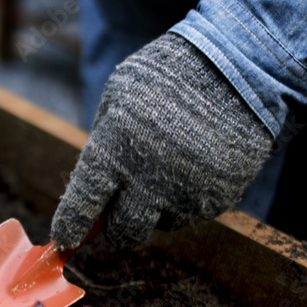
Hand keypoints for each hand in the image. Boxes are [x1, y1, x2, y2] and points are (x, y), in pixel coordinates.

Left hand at [51, 33, 273, 249]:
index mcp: (114, 149)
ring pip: (160, 224)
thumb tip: (88, 189)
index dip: (70, 227)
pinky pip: (192, 214)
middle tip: (120, 210)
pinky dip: (188, 199)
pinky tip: (194, 166)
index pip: (82, 204)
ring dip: (156, 208)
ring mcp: (186, 192)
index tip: (65, 241)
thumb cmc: (168, 75)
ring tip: (167, 168)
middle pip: (122, 232)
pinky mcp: (218, 198)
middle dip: (117, 226)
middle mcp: (148, 178)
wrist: (241, 66)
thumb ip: (101, 143)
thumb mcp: (118, 96)